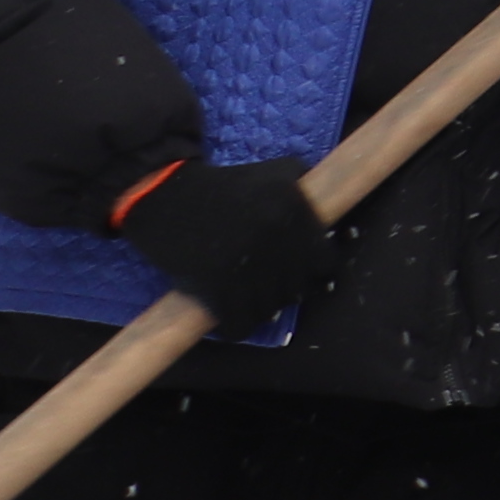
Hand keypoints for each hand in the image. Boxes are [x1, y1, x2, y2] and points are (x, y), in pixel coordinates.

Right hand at [113, 154, 331, 322]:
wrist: (167, 195)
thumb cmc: (225, 185)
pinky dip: (237, 326)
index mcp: (293, 211)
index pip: (326, 262)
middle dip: (287, 290)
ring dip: (262, 310)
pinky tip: (232, 318)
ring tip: (250, 299)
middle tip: (271, 286)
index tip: (304, 273)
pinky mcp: (215, 286)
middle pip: (298, 289)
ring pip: (271, 310)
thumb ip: (307, 189)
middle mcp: (275, 238)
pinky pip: (240, 325)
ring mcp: (245, 264)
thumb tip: (332, 223)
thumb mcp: (275, 172)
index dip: (316, 272)